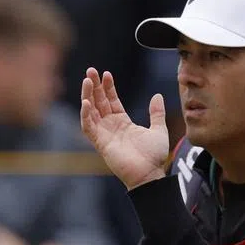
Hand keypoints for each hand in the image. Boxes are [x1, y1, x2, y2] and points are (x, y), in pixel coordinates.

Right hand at [80, 68, 168, 189]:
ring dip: (87, 96)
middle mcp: (111, 126)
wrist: (150, 173)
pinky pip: (89, 127)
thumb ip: (156, 113)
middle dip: (94, 86)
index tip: (107, 73)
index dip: (108, 87)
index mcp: (123, 122)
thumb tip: (157, 95)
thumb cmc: (154, 156)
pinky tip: (86, 102)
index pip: (111, 100)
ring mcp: (104, 134)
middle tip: (91, 70)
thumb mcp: (158, 130)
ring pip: (91, 111)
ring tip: (87, 80)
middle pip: (99, 102)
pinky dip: (86, 115)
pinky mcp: (100, 143)